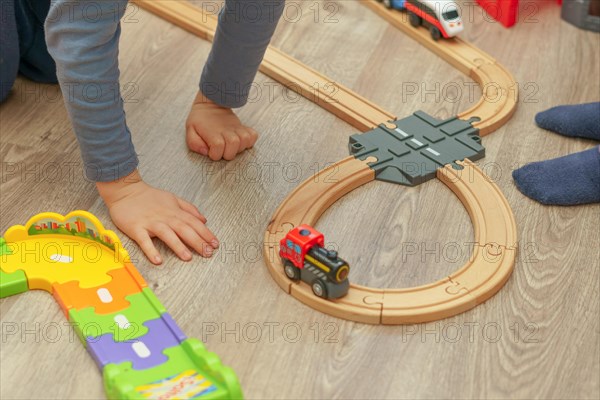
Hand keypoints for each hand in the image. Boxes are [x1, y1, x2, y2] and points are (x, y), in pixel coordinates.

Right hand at [97, 170, 217, 263]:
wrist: (126, 191)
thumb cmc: (150, 197)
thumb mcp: (173, 199)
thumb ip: (189, 209)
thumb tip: (204, 220)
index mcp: (175, 212)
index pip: (194, 223)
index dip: (206, 233)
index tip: (215, 244)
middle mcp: (165, 218)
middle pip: (184, 230)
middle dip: (197, 241)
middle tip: (208, 253)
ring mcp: (151, 223)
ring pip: (167, 235)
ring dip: (178, 246)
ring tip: (188, 258)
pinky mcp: (136, 228)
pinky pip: (144, 241)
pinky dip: (151, 250)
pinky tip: (158, 260)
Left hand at [185, 91, 257, 160]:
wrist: (212, 103)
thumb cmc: (200, 119)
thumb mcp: (190, 129)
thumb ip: (194, 143)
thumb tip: (206, 152)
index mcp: (212, 132)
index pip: (218, 147)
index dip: (215, 154)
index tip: (211, 152)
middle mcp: (226, 130)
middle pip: (233, 144)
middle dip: (228, 153)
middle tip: (222, 150)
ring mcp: (236, 128)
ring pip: (245, 141)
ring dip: (239, 148)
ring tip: (231, 147)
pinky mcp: (243, 127)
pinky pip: (253, 136)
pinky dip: (250, 141)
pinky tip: (241, 142)